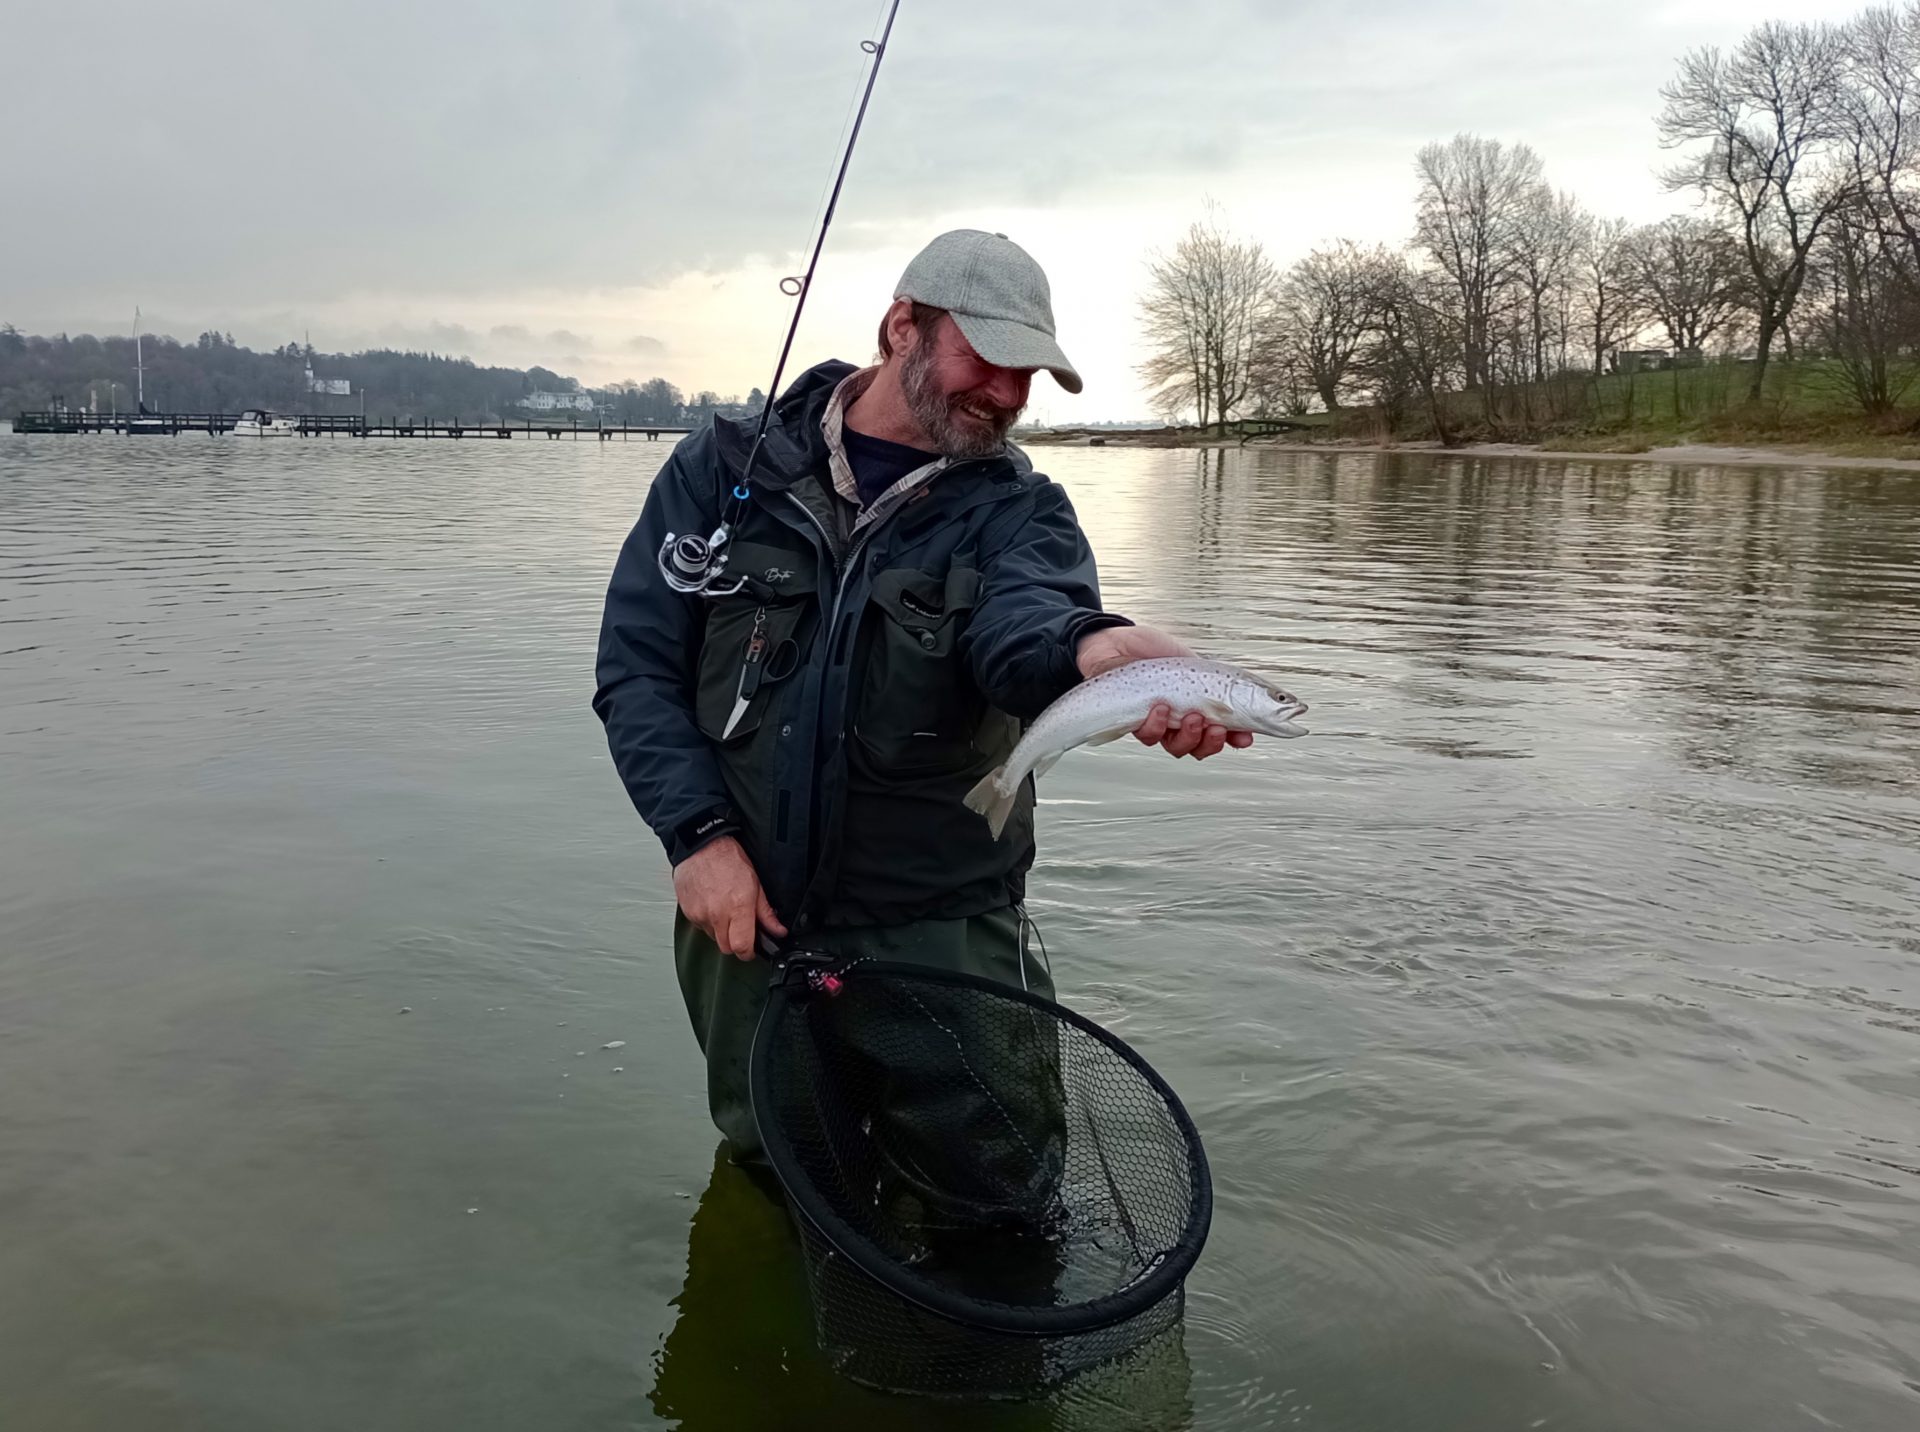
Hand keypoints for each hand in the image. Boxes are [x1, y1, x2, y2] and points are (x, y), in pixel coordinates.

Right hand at [673, 835, 786, 960]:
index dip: (748, 953)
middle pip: (726, 948)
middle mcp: (717, 915)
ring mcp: (700, 915)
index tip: (752, 949)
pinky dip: (708, 922)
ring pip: (713, 938)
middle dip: (736, 943)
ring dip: (721, 931)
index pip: (741, 947)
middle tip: (741, 928)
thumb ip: (766, 912)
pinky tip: (713, 904)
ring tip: (725, 910)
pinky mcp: (688, 913)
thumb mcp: (756, 884)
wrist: (700, 846)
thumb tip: (777, 930)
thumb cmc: (727, 859)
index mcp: (737, 907)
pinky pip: (701, 927)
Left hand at [1075, 623, 1255, 761]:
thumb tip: (1252, 694)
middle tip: (1216, 728)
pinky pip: (1149, 736)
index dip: (1235, 739)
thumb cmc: (1154, 652)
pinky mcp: (1135, 723)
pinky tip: (1160, 709)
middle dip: (1212, 743)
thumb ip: (1217, 682)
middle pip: (1200, 748)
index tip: (1246, 738)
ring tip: (1191, 717)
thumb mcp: (1194, 663)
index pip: (1221, 731)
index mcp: (1198, 708)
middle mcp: (1179, 721)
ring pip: (1177, 748)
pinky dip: (1158, 725)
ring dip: (1189, 736)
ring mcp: (1158, 724)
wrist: (1116, 643)